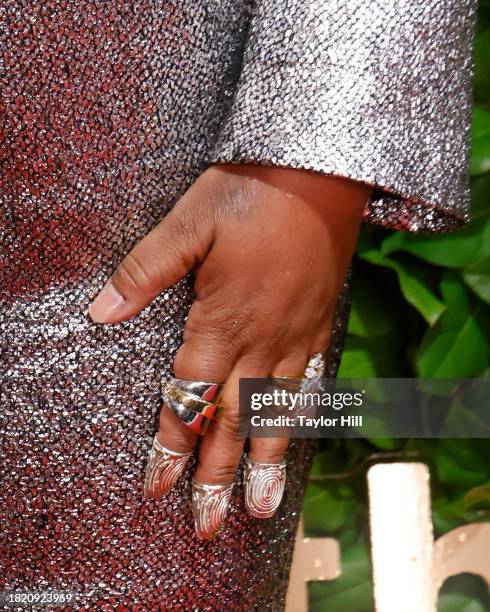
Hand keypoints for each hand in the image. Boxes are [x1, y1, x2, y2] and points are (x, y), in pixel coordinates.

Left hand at [88, 164, 370, 538]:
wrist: (320, 174)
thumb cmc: (251, 193)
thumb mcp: (188, 221)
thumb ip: (146, 270)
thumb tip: (101, 312)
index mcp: (223, 320)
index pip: (190, 398)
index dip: (171, 445)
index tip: (159, 487)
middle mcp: (262, 340)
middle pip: (233, 422)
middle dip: (217, 476)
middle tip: (209, 524)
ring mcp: (296, 335)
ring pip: (276, 413)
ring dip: (265, 464)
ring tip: (261, 509)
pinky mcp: (320, 322)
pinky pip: (310, 381)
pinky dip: (299, 416)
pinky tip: (295, 437)